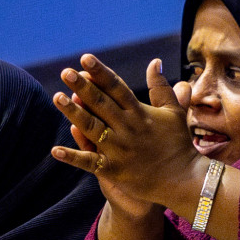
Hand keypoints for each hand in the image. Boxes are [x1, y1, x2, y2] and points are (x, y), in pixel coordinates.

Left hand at [50, 56, 201, 211]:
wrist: (183, 180)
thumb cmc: (178, 144)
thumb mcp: (173, 112)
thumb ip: (161, 88)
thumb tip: (155, 61)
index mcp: (140, 113)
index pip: (117, 88)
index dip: (100, 73)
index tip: (85, 58)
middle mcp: (128, 128)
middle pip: (101, 104)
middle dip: (83, 87)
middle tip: (66, 72)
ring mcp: (119, 149)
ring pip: (92, 128)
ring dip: (74, 113)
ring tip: (57, 97)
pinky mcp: (113, 169)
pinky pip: (89, 162)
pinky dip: (73, 157)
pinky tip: (55, 150)